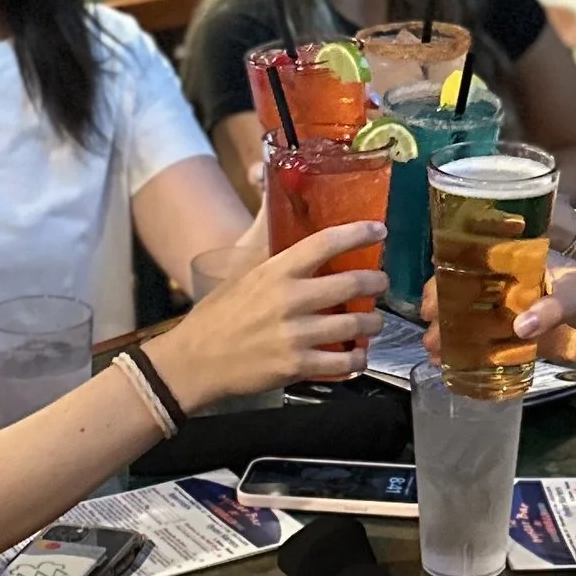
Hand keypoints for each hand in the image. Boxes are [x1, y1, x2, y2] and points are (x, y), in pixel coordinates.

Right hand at [155, 222, 387, 406]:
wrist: (195, 361)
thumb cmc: (218, 315)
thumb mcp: (241, 273)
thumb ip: (269, 248)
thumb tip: (281, 209)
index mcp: (275, 272)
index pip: (324, 242)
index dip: (357, 233)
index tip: (378, 230)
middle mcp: (289, 300)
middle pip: (351, 283)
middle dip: (376, 282)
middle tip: (381, 283)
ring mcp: (295, 335)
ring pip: (355, 325)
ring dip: (372, 323)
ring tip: (374, 323)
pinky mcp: (297, 366)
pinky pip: (343, 363)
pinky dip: (357, 359)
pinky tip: (358, 356)